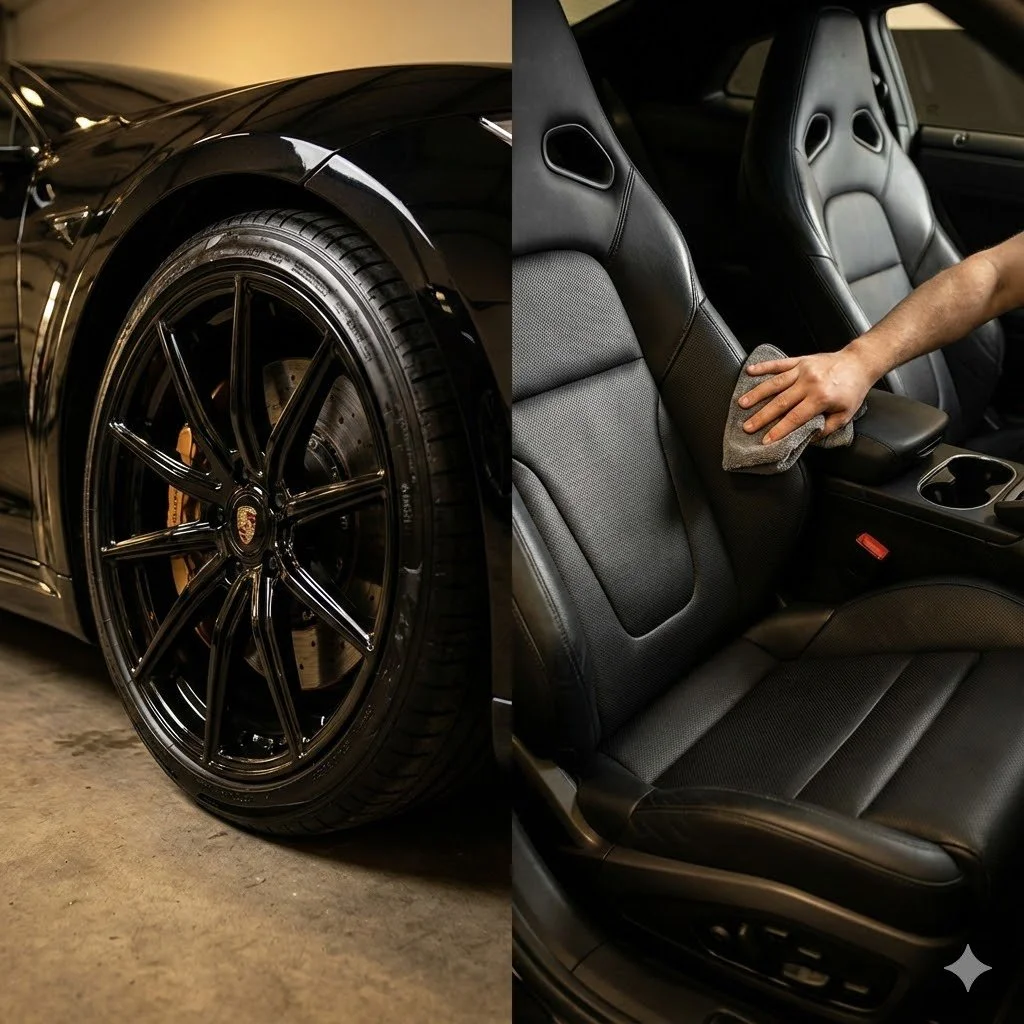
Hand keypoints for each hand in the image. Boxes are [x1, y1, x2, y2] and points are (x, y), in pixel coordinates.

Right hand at [738, 348, 875, 443]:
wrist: (859, 363)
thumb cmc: (852, 390)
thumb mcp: (845, 415)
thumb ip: (826, 428)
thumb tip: (807, 438)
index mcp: (821, 398)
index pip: (795, 418)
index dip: (779, 430)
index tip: (765, 440)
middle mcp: (810, 383)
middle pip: (780, 403)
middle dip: (762, 416)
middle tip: (747, 426)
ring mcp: (803, 370)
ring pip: (775, 383)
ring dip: (757, 394)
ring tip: (742, 404)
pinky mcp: (800, 360)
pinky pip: (779, 364)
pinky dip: (763, 367)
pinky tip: (749, 371)